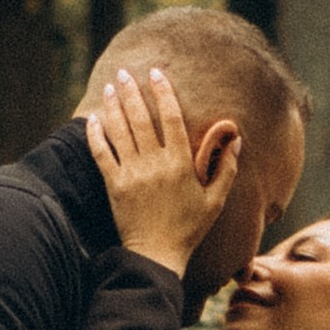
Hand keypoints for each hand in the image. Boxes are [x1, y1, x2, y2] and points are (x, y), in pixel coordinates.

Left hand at [88, 69, 239, 276]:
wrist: (157, 255)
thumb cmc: (189, 229)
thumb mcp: (216, 201)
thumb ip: (226, 169)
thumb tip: (237, 140)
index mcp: (180, 164)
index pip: (171, 118)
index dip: (163, 93)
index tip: (157, 73)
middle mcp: (155, 164)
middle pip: (141, 118)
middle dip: (132, 92)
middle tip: (125, 73)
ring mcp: (132, 174)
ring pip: (120, 131)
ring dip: (113, 106)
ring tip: (109, 87)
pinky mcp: (114, 186)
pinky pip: (101, 154)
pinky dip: (95, 135)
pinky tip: (91, 120)